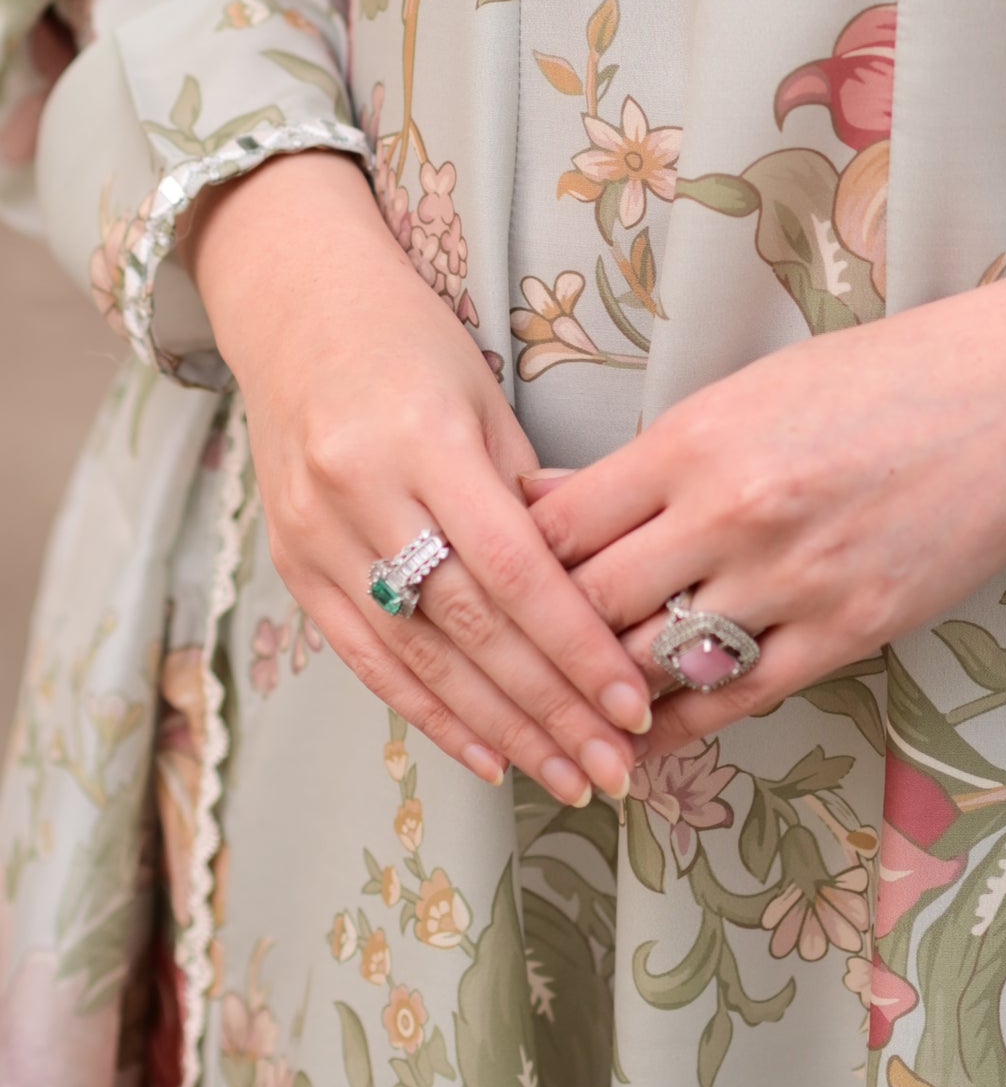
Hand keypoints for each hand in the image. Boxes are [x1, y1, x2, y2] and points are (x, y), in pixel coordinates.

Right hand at [190, 149, 651, 801]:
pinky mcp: (292, 566)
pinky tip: (487, 757)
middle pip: (472, 626)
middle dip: (550, 708)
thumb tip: (603, 588)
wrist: (295, 308)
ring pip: (421, 658)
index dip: (575, 645)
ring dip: (501, 730)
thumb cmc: (413, 344)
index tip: (632, 703)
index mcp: (427, 441)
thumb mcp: (487, 396)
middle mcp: (365, 495)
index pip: (515, 568)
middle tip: (615, 769)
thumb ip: (534, 495)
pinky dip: (431, 714)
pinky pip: (368, 659)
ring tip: (568, 779)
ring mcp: (318, 537)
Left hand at [526, 272, 1005, 750]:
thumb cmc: (879, 378)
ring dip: (602, 691)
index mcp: (696, 439)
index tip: (490, 586)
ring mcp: (790, 579)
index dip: (511, 564)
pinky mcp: (846, 630)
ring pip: (652, 662)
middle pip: (591, 603)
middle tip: (509, 665)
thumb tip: (560, 502)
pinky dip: (676, 726)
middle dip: (543, 639)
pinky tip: (641, 739)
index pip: (561, 525)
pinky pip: (734, 699)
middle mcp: (730, 513)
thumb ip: (659, 457)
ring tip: (561, 711)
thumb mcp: (751, 391)